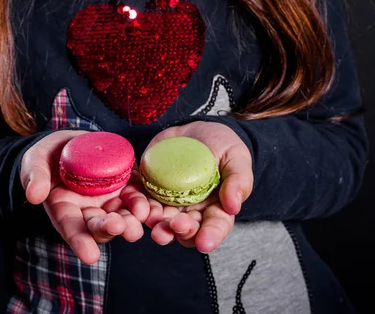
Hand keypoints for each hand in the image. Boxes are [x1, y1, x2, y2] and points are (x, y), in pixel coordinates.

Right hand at [20, 130, 152, 264]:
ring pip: (123, 215)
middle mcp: (89, 210)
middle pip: (100, 225)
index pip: (71, 228)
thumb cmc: (48, 154)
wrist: (71, 141)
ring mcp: (110, 199)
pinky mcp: (127, 185)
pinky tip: (152, 206)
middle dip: (110, 228)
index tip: (90, 256)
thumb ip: (35, 176)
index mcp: (64, 209)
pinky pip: (139, 196)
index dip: (80, 242)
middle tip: (120, 228)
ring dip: (132, 220)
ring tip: (139, 218)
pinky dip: (145, 202)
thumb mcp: (35, 160)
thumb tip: (33, 196)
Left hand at [145, 121, 252, 252]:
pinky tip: (136, 207)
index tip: (204, 243)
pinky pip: (141, 201)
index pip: (215, 226)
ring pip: (161, 221)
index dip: (210, 236)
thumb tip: (234, 207)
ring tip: (152, 221)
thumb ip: (238, 181)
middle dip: (180, 231)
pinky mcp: (150, 189)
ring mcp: (168, 201)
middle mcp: (190, 211)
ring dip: (156, 224)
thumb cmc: (223, 146)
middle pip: (186, 229)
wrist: (196, 131)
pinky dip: (137, 205)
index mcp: (215, 208)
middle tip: (175, 227)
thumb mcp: (236, 158)